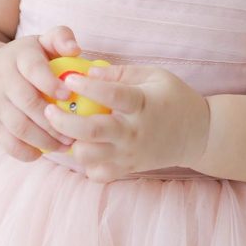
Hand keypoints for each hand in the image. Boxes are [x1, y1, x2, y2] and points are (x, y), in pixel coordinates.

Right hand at [0, 25, 81, 161]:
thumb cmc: (26, 58)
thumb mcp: (41, 41)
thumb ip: (61, 37)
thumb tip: (76, 49)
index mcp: (19, 57)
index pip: (33, 69)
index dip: (50, 83)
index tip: (68, 95)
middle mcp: (4, 80)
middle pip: (27, 102)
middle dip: (53, 119)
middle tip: (76, 128)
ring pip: (18, 126)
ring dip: (44, 139)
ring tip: (66, 144)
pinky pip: (8, 143)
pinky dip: (26, 152)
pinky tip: (44, 152)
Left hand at [44, 63, 210, 182]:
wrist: (198, 134)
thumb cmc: (174, 98)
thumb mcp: (154, 75)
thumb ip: (122, 72)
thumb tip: (90, 72)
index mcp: (142, 104)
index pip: (112, 95)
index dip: (88, 86)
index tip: (69, 78)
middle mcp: (134, 132)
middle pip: (92, 131)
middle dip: (64, 122)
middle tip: (48, 110)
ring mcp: (129, 154)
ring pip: (88, 156)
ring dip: (71, 143)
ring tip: (63, 129)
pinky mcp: (127, 169)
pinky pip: (97, 173)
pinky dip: (85, 163)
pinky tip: (83, 146)